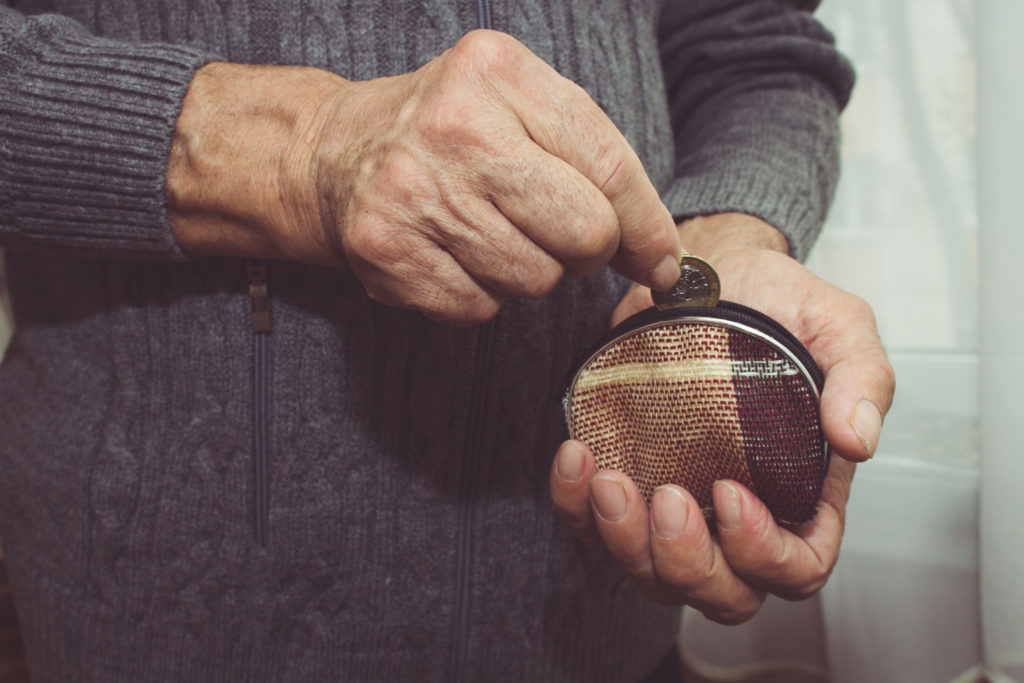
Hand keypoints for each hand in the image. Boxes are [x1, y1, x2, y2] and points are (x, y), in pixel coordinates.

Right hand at [167, 31, 681, 324]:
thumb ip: (594, 162)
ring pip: (534, 280)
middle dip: (584, 249)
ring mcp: (415, 192)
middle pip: (582, 233)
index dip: (646, 227)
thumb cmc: (449, 133)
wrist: (335, 154)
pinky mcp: (387, 251)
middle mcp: (455, 128)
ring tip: (488, 233)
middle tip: (555, 233)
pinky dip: (480, 294)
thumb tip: (661, 258)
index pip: (609, 166)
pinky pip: (480, 309)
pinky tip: (453, 255)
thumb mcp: (519, 106)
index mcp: (498, 74)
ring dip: (527, 271)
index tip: (660, 261)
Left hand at [549, 213, 894, 622]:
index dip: (764, 553)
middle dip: (688, 562)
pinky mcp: (629, 479)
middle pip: (722, 591)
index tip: (732, 494)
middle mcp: (739, 513)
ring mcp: (680, 503)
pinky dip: (576, 506)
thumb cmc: (776, 305)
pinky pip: (593, 525)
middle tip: (669, 499)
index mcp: (803, 492)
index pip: (797, 566)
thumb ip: (863, 378)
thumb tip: (858, 438)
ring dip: (624, 541)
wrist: (712, 271)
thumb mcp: (838, 327)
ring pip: (653, 572)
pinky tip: (576, 459)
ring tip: (609, 480)